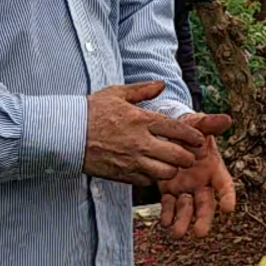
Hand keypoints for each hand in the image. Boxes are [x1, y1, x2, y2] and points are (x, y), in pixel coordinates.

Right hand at [84, 82, 205, 186]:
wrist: (66, 133)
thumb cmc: (91, 111)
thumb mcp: (116, 93)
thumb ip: (142, 90)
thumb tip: (162, 84)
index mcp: (142, 120)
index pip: (178, 130)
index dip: (194, 137)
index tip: (199, 140)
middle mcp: (141, 142)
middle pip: (178, 156)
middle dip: (188, 157)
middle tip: (188, 155)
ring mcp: (132, 160)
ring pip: (166, 173)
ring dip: (171, 170)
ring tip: (170, 164)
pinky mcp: (122, 174)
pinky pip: (146, 181)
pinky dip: (152, 178)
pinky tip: (150, 170)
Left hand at [158, 114, 236, 237]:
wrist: (171, 133)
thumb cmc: (190, 129)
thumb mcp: (199, 124)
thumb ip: (210, 124)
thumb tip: (227, 119)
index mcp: (214, 169)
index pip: (225, 185)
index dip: (228, 196)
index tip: (229, 209)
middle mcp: (202, 183)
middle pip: (206, 204)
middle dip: (203, 219)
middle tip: (200, 233)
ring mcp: (186, 189)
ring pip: (187, 209)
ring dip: (183, 221)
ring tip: (177, 233)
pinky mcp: (170, 191)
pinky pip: (169, 206)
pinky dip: (167, 215)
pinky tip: (164, 223)